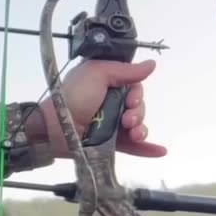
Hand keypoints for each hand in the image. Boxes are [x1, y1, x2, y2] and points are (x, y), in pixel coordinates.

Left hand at [26, 59, 167, 158]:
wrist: (55, 127)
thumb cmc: (74, 96)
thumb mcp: (96, 73)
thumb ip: (124, 69)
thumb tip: (151, 64)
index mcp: (106, 85)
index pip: (134, 87)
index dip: (137, 95)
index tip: (130, 100)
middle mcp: (110, 103)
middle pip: (138, 107)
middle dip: (138, 113)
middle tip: (127, 119)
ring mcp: (110, 124)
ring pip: (137, 126)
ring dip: (141, 129)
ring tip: (133, 134)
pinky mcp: (109, 143)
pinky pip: (133, 147)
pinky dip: (148, 148)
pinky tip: (160, 151)